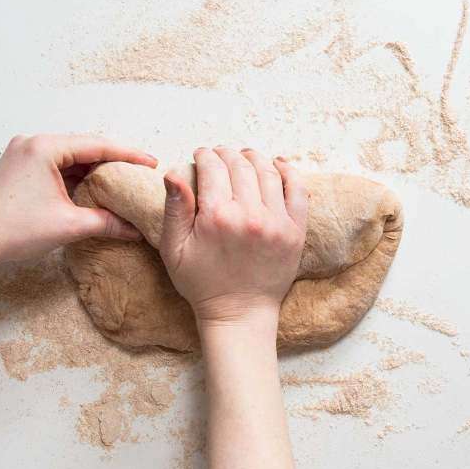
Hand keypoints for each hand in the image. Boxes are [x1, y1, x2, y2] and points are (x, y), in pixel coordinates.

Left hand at [0, 134, 157, 266]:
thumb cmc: (12, 230)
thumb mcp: (68, 226)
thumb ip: (106, 223)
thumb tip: (134, 229)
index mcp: (44, 148)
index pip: (96, 145)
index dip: (128, 154)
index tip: (150, 162)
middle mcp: (32, 144)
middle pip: (84, 148)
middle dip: (113, 162)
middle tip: (140, 174)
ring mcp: (24, 155)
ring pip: (70, 158)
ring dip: (94, 172)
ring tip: (122, 185)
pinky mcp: (20, 170)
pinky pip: (56, 168)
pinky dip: (76, 179)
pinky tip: (93, 192)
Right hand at [161, 147, 307, 332]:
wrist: (240, 315)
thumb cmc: (203, 285)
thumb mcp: (174, 250)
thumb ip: (174, 209)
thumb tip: (172, 173)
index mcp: (217, 217)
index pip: (213, 168)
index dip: (205, 156)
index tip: (202, 155)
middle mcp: (249, 215)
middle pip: (240, 165)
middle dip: (227, 154)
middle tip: (221, 154)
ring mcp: (276, 222)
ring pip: (268, 172)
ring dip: (254, 158)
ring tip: (245, 156)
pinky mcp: (295, 231)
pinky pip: (297, 190)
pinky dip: (289, 171)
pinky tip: (278, 164)